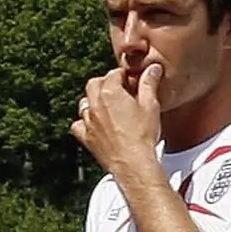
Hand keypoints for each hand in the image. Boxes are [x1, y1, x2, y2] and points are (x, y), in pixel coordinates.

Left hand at [72, 60, 164, 179]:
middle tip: (119, 89)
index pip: (113, 74)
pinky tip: (94, 125)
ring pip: (84, 103)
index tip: (131, 80)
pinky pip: (77, 125)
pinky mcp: (86, 138)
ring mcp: (88, 121)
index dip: (124, 75)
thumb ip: (149, 84)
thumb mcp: (150, 105)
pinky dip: (83, 122)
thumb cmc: (143, 135)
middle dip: (105, 83)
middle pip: (94, 84)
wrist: (133, 163)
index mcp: (111, 92)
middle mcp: (95, 104)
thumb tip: (153, 68)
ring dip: (93, 101)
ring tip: (106, 106)